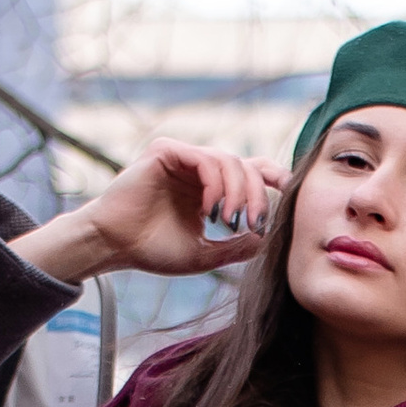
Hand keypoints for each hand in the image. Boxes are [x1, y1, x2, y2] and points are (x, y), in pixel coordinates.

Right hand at [18, 141, 286, 288]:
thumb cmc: (152, 250)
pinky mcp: (166, 152)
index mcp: (210, 186)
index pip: (252, 169)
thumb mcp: (205, 254)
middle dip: (257, 196)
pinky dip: (215, 184)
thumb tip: (265, 240)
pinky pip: (205, 159)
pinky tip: (209, 210)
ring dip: (237, 192)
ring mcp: (183, 157)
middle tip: (252, 224)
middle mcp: (198, 167)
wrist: (114, 246)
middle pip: (247, 165)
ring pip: (229, 160)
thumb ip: (236, 247)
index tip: (291, 192)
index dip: (275, 176)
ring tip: (228, 220)